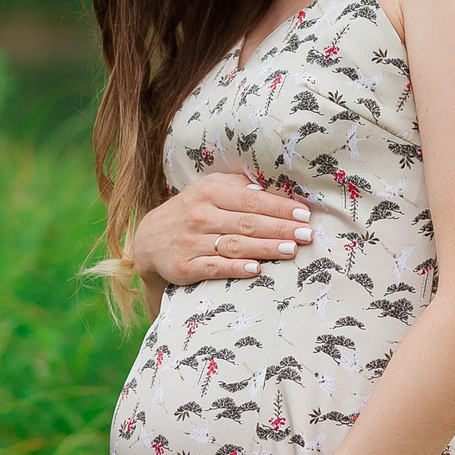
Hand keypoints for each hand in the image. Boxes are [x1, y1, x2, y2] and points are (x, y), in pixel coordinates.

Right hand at [132, 172, 312, 288]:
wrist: (148, 240)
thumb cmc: (189, 211)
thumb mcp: (207, 188)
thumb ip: (236, 185)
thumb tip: (270, 187)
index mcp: (209, 193)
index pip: (252, 199)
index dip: (279, 207)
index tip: (304, 214)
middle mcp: (200, 215)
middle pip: (248, 222)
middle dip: (280, 228)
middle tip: (306, 234)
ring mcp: (191, 242)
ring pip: (235, 245)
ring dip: (265, 248)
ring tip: (290, 250)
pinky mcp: (184, 266)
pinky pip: (214, 267)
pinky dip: (235, 268)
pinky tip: (256, 268)